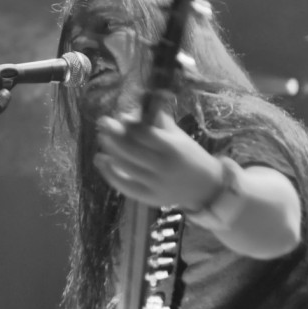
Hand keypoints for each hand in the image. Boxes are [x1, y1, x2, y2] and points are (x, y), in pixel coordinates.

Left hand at [94, 111, 222, 209]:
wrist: (206, 187)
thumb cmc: (189, 156)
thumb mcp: (178, 136)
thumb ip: (158, 123)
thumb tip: (134, 110)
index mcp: (173, 148)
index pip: (144, 134)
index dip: (129, 124)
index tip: (120, 117)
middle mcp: (163, 167)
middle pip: (131, 150)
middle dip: (113, 134)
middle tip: (103, 122)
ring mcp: (155, 184)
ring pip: (125, 167)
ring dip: (110, 151)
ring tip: (102, 139)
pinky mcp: (149, 198)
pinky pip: (125, 186)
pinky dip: (109, 173)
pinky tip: (101, 161)